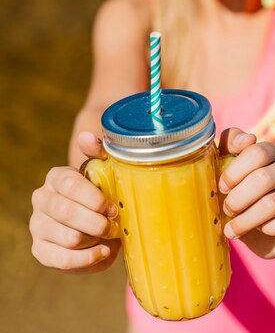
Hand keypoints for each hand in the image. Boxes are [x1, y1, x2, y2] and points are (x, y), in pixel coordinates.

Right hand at [30, 132, 120, 273]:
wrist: (95, 220)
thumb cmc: (101, 193)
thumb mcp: (103, 170)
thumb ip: (98, 151)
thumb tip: (85, 137)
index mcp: (56, 177)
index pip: (70, 185)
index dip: (94, 199)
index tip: (113, 208)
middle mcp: (41, 199)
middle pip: (67, 213)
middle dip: (97, 223)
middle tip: (115, 227)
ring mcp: (37, 225)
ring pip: (68, 238)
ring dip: (94, 240)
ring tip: (109, 237)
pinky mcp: (40, 250)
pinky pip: (63, 260)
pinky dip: (88, 259)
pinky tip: (103, 252)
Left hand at [218, 128, 274, 258]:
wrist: (274, 220)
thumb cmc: (248, 188)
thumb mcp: (234, 164)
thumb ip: (231, 143)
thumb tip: (246, 138)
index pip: (257, 153)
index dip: (235, 171)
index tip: (222, 187)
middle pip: (263, 178)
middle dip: (238, 198)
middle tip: (226, 210)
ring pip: (273, 203)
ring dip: (246, 219)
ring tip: (233, 228)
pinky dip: (267, 229)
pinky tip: (259, 230)